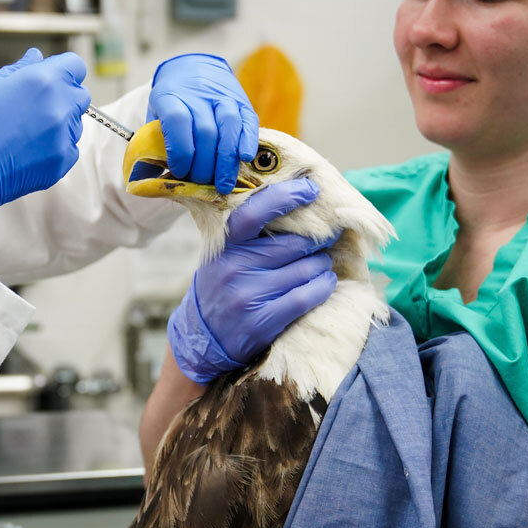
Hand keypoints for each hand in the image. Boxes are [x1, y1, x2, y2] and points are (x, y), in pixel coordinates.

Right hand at [0, 48, 90, 246]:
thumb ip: (16, 69)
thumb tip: (36, 58)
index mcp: (41, 81)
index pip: (74, 66)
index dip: (60, 69)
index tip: (45, 78)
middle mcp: (59, 108)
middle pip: (79, 95)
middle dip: (61, 95)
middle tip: (30, 106)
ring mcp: (62, 139)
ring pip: (74, 124)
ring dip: (57, 122)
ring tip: (22, 131)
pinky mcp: (60, 165)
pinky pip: (68, 149)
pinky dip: (53, 147)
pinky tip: (24, 149)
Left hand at [147, 53, 260, 194]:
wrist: (194, 69)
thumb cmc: (172, 103)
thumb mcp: (155, 117)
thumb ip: (150, 147)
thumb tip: (143, 181)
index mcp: (170, 96)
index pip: (177, 121)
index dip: (180, 150)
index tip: (179, 171)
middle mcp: (198, 94)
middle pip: (205, 131)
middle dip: (204, 164)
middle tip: (200, 183)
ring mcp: (223, 96)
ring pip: (229, 126)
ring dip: (226, 160)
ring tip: (223, 184)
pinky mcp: (242, 102)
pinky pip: (248, 122)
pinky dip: (248, 141)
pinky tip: (245, 159)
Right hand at [168, 178, 338, 383]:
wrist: (202, 337)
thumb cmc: (220, 287)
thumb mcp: (223, 255)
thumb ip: (249, 235)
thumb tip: (295, 204)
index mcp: (224, 246)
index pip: (255, 213)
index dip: (286, 197)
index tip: (310, 189)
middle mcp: (233, 267)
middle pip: (293, 244)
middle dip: (317, 240)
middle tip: (326, 238)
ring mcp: (247, 295)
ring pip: (305, 270)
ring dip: (322, 265)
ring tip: (323, 263)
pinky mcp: (262, 321)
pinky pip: (305, 296)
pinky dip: (323, 287)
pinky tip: (326, 282)